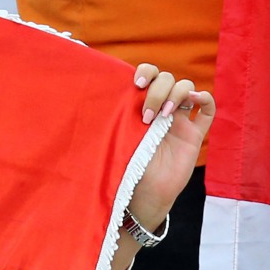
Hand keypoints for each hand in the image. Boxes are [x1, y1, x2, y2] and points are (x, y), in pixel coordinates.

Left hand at [105, 65, 215, 269]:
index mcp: (137, 104)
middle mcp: (158, 107)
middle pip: (166, 78)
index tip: (134, 83)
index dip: (144, 71)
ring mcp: (178, 119)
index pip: (146, 74)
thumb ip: (102, 118)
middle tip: (146, 114)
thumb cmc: (117, 167)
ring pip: (185, 87)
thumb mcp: (107, 138)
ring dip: (175, 94)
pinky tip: (191, 102)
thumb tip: (63, 97)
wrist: (136, 198)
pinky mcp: (194, 133)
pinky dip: (202, 98)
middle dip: (157, 89)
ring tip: (162, 116)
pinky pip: (207, 108)